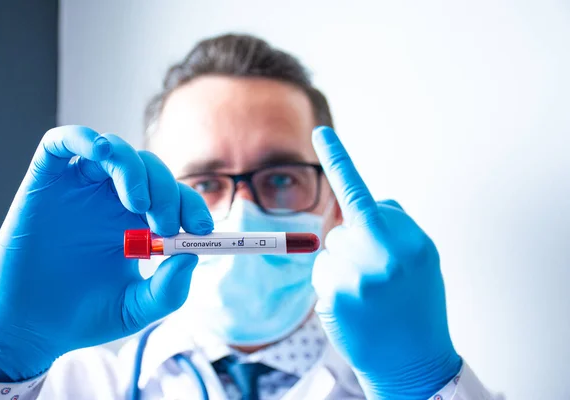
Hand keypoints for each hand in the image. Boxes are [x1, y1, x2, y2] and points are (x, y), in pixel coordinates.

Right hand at [0, 126, 212, 381]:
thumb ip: (169, 290)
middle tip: (164, 225)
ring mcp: (80, 187)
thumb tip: (192, 255)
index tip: (203, 230)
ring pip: (115, 150)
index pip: (175, 196)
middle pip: (150, 169)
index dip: (193, 206)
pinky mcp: (46, 180)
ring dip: (135, 169)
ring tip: (139, 206)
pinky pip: (64, 141)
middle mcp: (112, 199)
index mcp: (139, 221)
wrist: (30, 328)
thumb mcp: (137, 308)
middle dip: (167, 192)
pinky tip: (100, 154)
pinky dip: (83, 138)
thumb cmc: (85, 316)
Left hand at [311, 127, 460, 398]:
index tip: (320, 132)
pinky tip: (354, 306)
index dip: (338, 160)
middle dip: (355, 246)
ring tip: (368, 295)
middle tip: (377, 278)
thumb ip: (398, 227)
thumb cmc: (418, 306)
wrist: (414, 361)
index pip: (364, 194)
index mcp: (407, 240)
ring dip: (344, 266)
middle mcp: (382, 252)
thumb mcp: (423, 260)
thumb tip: (372, 203)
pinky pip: (322, 272)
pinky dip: (332, 285)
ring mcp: (354, 274)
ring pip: (330, 249)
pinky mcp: (332, 294)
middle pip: (344, 227)